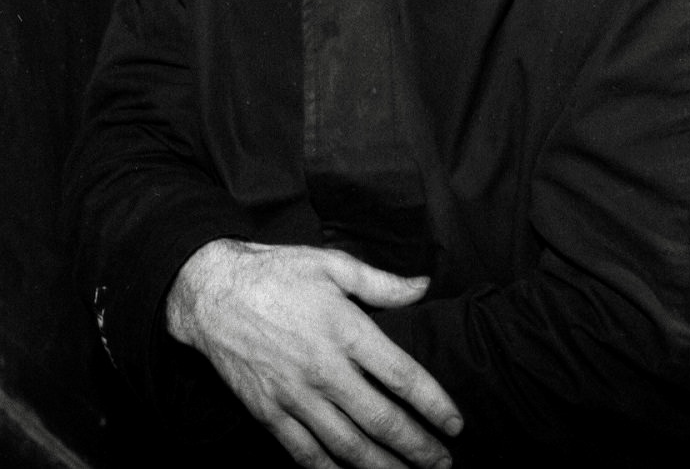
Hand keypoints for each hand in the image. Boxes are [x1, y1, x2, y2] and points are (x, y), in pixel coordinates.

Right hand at [165, 239, 462, 468]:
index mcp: (346, 329)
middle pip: (380, 419)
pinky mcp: (269, 413)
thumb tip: (424, 286)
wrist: (212, 293)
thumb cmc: (277, 272)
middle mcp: (325, 370)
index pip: (402, 376)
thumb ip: (382, 282)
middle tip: (443, 462)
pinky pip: (304, 453)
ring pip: (346, 445)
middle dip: (416, 446)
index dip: (433, 403)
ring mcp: (295, 396)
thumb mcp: (333, 263)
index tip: (455, 423)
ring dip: (380, 467)